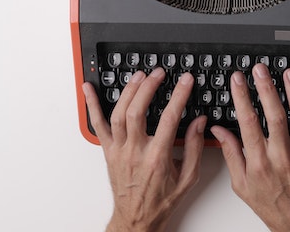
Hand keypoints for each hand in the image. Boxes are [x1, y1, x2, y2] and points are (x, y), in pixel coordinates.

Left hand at [82, 69, 206, 231]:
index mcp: (157, 158)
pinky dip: (92, 104)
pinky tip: (89, 88)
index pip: (169, 118)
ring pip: (118, 114)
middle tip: (159, 73)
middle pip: (137, 111)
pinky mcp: (107, 151)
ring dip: (128, 91)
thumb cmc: (160, 201)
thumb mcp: (187, 178)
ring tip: (139, 75)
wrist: (136, 221)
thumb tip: (199, 122)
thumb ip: (194, 147)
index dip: (179, 95)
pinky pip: (97, 124)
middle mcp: (135, 152)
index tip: (186, 80)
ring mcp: (118, 150)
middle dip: (149, 87)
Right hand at [211, 64, 289, 231]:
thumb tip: (218, 131)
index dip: (242, 98)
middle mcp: (282, 156)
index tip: (238, 80)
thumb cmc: (272, 206)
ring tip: (288, 73)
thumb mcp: (241, 185)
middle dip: (266, 88)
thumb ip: (230, 154)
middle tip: (260, 69)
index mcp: (260, 163)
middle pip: (275, 115)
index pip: (248, 123)